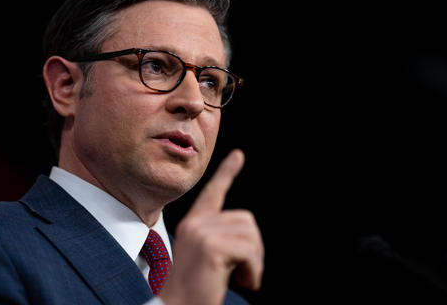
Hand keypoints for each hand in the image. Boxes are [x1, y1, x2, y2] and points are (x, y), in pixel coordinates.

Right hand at [160, 149, 263, 304]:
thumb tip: (246, 232)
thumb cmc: (195, 291)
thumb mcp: (207, 258)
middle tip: (244, 274)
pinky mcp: (210, 247)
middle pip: (246, 220)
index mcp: (193, 225)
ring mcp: (200, 233)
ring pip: (251, 235)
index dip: (226, 173)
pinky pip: (250, 251)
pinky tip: (242, 283)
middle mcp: (194, 224)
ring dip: (254, 262)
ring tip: (240, 279)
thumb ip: (219, 239)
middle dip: (253, 249)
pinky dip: (253, 271)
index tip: (238, 156)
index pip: (212, 193)